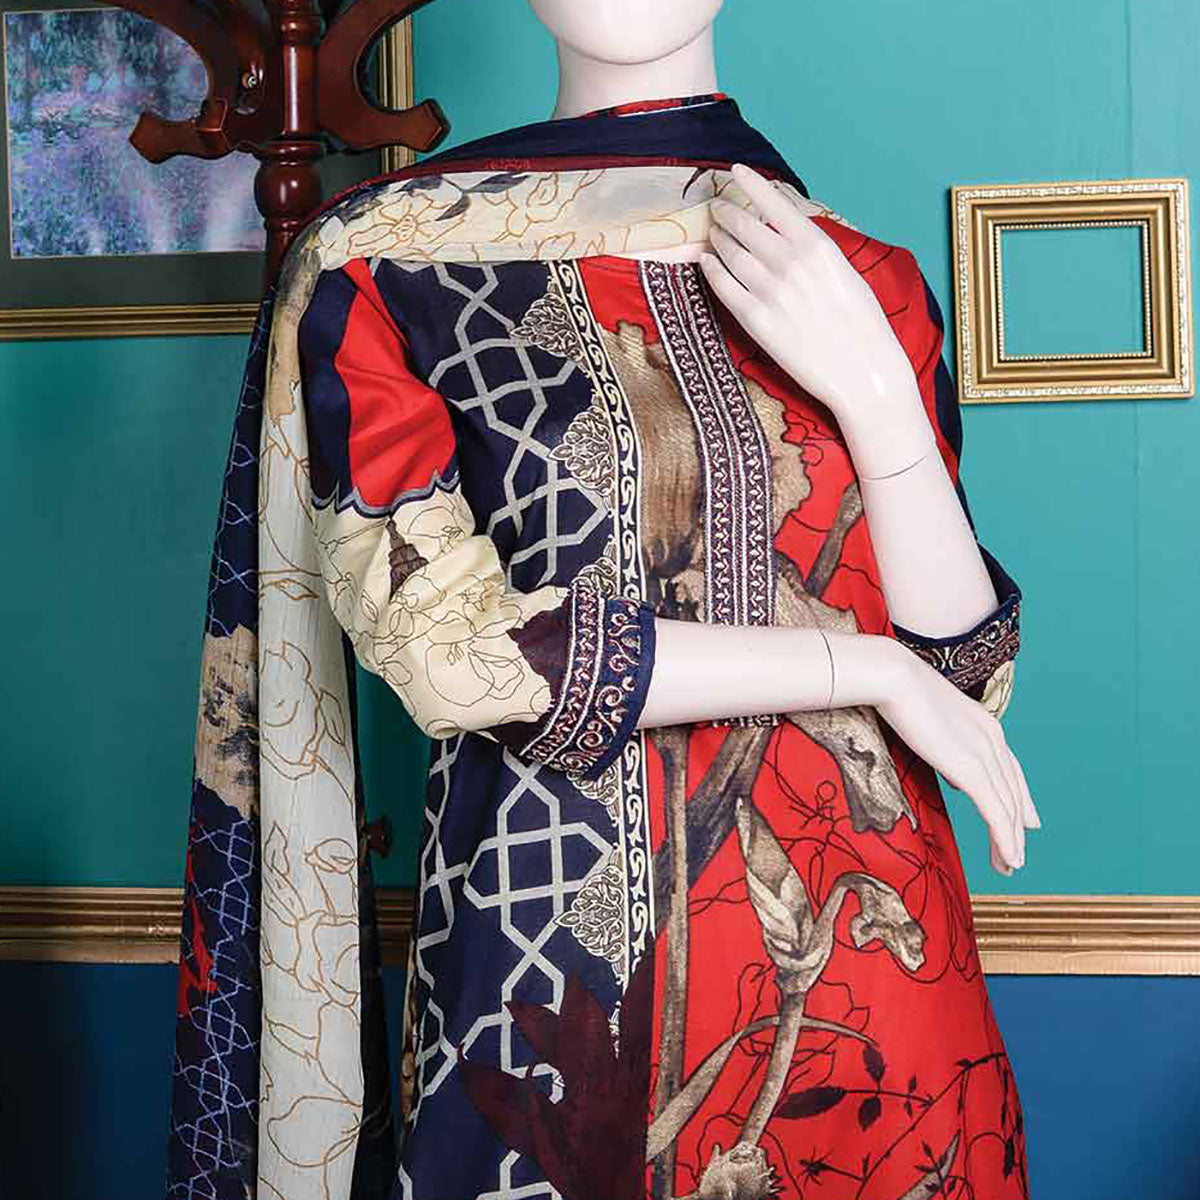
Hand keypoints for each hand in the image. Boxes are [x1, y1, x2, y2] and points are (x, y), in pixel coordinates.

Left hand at [699, 162, 935, 477]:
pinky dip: (711, 270)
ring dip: (718, 239)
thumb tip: (787, 234)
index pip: (775, 204)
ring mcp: (769, 291)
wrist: (863, 371)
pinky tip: (707, 262)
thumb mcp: (844, 273)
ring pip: (730, 254)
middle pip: (745, 226)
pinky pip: (723, 286)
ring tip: (713, 233)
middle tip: (717, 207)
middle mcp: (789, 263)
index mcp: (817, 247)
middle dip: (727, 213)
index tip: (734, 170)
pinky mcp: (755, 320)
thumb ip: (813, 251)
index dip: (750, 184)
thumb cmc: (862, 324)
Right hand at [871, 638, 1040, 875]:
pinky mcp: (972, 768)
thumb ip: (948, 746)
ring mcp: (985, 753)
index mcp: (985, 725)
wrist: (893, 676)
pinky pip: (995, 812)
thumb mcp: (930, 720)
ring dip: (1011, 841)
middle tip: (1016, 855)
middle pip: (1012, 792)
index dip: (1021, 798)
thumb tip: (956, 771)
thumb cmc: (897, 691)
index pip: (1010, 770)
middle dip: (1016, 827)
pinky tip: (1009, 858)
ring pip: (1007, 807)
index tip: (1027, 821)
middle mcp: (993, 739)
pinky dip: (1004, 838)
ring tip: (1010, 865)